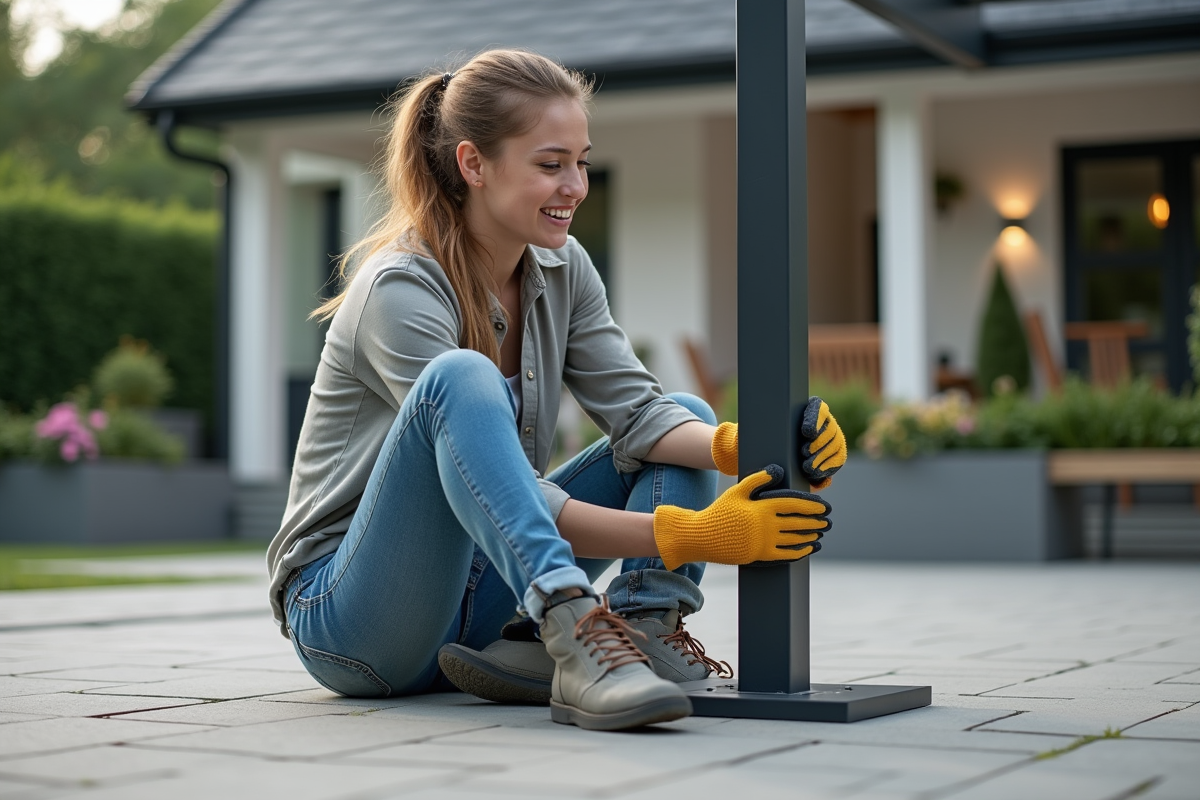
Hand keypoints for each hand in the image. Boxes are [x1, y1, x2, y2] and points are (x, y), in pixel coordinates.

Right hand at [652, 464, 829, 569]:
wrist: (702, 536)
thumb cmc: (719, 511)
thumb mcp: (736, 491)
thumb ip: (757, 480)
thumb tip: (776, 470)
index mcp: (761, 507)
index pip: (793, 504)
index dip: (811, 505)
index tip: (824, 506)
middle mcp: (765, 525)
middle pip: (798, 522)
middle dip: (815, 521)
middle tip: (828, 521)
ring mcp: (763, 541)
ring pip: (795, 539)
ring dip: (810, 536)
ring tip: (821, 533)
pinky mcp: (759, 555)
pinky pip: (786, 554)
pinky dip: (800, 551)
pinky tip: (808, 548)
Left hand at [710, 397, 847, 488]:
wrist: (757, 456)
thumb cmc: (751, 440)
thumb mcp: (747, 432)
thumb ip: (745, 431)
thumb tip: (738, 432)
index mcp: (804, 409)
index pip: (818, 408)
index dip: (815, 418)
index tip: (805, 431)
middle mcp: (820, 423)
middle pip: (830, 429)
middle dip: (820, 442)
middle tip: (804, 452)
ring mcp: (827, 441)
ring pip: (836, 446)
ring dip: (824, 458)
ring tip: (807, 468)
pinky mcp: (829, 458)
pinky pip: (836, 463)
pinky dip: (828, 470)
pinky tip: (818, 477)